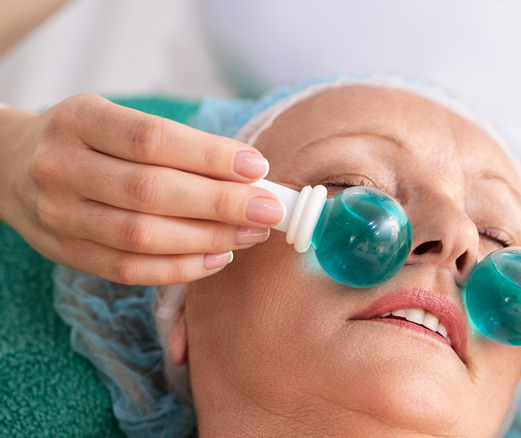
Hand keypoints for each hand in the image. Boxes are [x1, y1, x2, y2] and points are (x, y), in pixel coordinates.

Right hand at [0, 94, 283, 284]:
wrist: (10, 166)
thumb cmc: (87, 140)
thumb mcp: (116, 121)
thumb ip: (175, 145)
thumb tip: (251, 174)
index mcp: (80, 120)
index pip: (152, 140)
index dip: (208, 156)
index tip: (257, 167)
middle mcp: (62, 166)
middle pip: (151, 192)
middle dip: (220, 204)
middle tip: (269, 210)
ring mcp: (59, 214)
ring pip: (141, 236)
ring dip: (208, 239)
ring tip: (252, 234)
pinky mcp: (65, 252)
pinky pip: (128, 270)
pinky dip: (180, 269)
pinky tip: (218, 258)